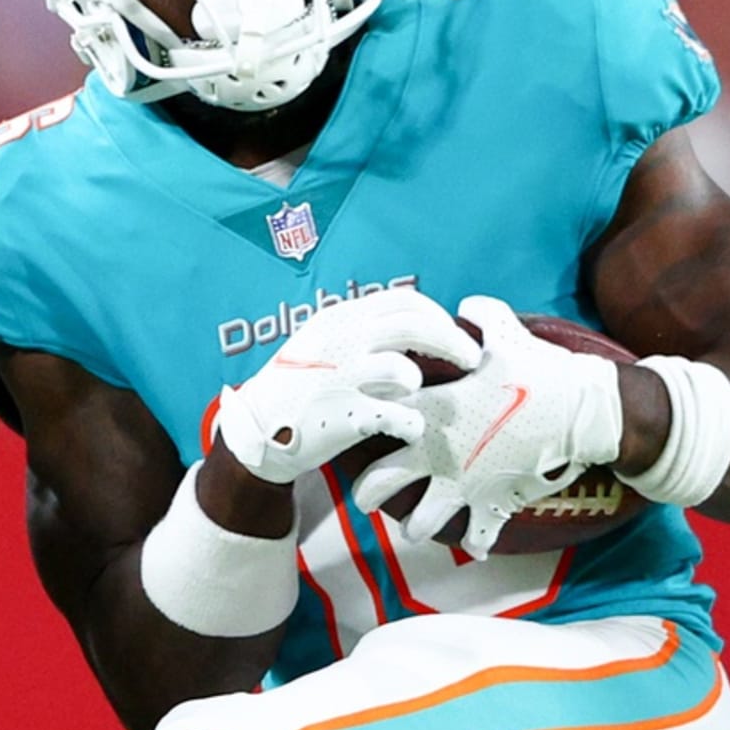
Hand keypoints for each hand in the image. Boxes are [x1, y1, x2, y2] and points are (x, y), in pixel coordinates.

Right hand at [217, 287, 480, 484]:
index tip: (454, 333)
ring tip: (425, 395)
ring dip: (423, 383)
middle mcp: (342, 341)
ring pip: (404, 371)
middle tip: (473, 359)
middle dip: (454, 341)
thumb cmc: (297, 384)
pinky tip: (411, 429)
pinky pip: (396, 418)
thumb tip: (414, 325)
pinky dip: (412, 424)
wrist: (255, 427)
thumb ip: (362, 330)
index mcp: (340, 318)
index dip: (439, 315)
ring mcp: (341, 379)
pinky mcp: (342, 418)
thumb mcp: (323, 341)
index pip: (404, 301)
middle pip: (415, 327)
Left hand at [351, 296, 623, 560]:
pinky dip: (475, 542)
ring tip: (415, 525)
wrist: (581, 409)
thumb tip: (466, 305)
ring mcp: (465, 483)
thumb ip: (476, 314)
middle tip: (365, 498)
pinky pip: (478, 537)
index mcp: (429, 409)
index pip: (375, 420)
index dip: (359, 426)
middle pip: (381, 484)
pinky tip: (473, 542)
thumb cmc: (535, 368)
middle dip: (368, 495)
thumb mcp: (501, 330)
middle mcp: (438, 451)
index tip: (355, 430)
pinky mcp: (495, 504)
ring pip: (422, 523)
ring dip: (416, 526)